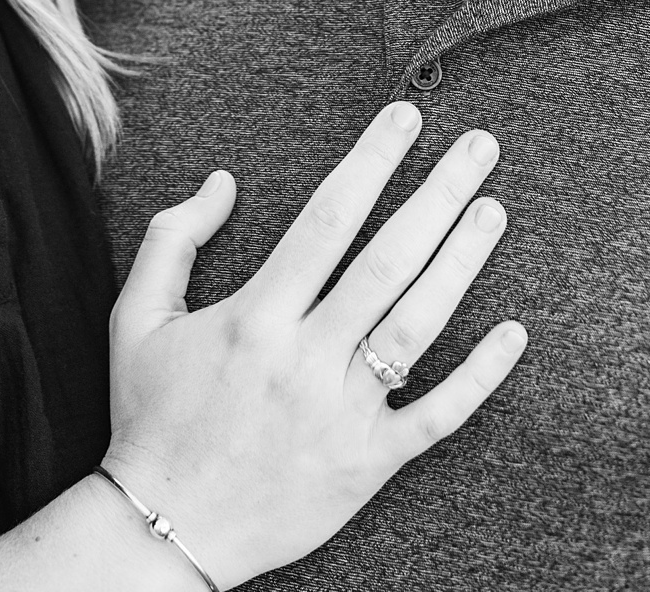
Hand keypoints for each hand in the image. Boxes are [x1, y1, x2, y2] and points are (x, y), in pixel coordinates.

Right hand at [100, 105, 528, 586]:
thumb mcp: (135, 321)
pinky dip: (481, 376)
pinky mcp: (368, 463)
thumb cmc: (151, 419)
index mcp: (253, 319)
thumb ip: (172, 241)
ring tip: (495, 210)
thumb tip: (222, 179)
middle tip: (480, 146)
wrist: (161, 532)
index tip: (407, 117)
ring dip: (462, 263)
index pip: (327, 220)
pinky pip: (437, 416)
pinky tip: (515, 332)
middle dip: (439, 194)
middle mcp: (303, 360)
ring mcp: (341, 413)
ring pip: (418, 326)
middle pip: (387, 261)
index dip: (371, 161)